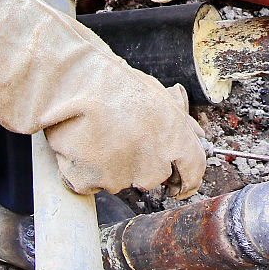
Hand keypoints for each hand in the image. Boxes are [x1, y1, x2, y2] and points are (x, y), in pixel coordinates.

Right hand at [0, 0, 204, 196]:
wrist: (74, 83)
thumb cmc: (116, 84)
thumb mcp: (159, 95)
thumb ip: (180, 121)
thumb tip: (195, 135)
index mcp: (176, 140)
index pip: (193, 174)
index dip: (185, 182)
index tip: (177, 186)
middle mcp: (152, 165)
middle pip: (153, 177)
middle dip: (142, 163)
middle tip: (122, 136)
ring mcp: (120, 178)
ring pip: (119, 180)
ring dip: (111, 165)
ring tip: (96, 133)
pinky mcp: (89, 183)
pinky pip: (89, 183)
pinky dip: (83, 169)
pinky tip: (80, 144)